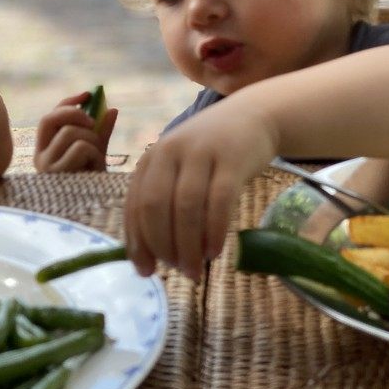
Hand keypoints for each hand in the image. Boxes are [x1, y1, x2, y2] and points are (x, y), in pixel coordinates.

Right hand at [34, 91, 117, 171]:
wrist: (96, 209)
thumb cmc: (93, 179)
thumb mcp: (97, 152)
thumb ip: (101, 132)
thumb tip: (112, 110)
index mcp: (45, 150)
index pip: (49, 119)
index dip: (68, 103)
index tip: (88, 94)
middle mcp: (40, 157)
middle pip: (49, 119)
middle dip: (75, 113)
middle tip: (93, 122)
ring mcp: (45, 166)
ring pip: (69, 132)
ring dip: (91, 140)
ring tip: (97, 159)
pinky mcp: (56, 173)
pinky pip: (80, 147)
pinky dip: (95, 154)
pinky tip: (96, 170)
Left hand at [124, 98, 277, 280]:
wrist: (253, 116)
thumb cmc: (212, 151)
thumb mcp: (180, 168)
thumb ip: (164, 200)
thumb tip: (151, 255)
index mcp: (152, 158)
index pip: (135, 206)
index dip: (138, 243)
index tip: (146, 272)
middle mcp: (171, 151)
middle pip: (156, 207)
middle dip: (163, 247)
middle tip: (178, 271)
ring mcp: (202, 153)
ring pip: (186, 208)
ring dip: (188, 246)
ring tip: (197, 269)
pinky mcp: (232, 159)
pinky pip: (219, 201)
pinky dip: (214, 231)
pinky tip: (215, 251)